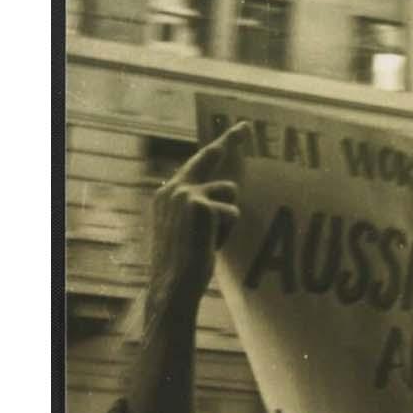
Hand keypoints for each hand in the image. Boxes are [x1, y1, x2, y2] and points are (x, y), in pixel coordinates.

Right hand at [145, 121, 250, 319]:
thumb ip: (198, 207)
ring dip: (228, 218)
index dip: (217, 147)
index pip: (196, 164)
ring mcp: (185, 194)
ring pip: (229, 193)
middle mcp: (173, 188)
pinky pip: (232, 213)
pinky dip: (227, 232)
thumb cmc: (183, 265)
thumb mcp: (186, 230)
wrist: (172, 286)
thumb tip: (226, 191)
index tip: (234, 132)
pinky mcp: (200, 205)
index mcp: (166, 194)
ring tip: (210, 240)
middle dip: (230, 139)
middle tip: (246, 126)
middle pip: (210, 156)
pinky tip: (210, 245)